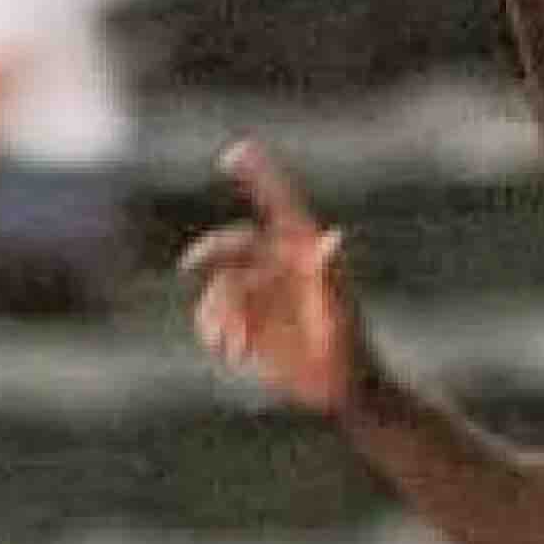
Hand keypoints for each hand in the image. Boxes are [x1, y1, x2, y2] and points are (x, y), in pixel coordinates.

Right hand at [180, 139, 367, 415]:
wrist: (344, 392)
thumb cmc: (353, 352)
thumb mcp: (341, 315)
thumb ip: (333, 278)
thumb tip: (333, 239)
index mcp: (309, 256)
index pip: (282, 207)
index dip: (261, 178)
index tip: (236, 151)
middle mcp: (282, 269)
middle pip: (235, 244)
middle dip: (212, 251)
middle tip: (191, 265)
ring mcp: (264, 295)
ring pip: (221, 286)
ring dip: (217, 313)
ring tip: (235, 345)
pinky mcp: (249, 323)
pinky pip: (215, 316)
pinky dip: (215, 332)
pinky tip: (232, 354)